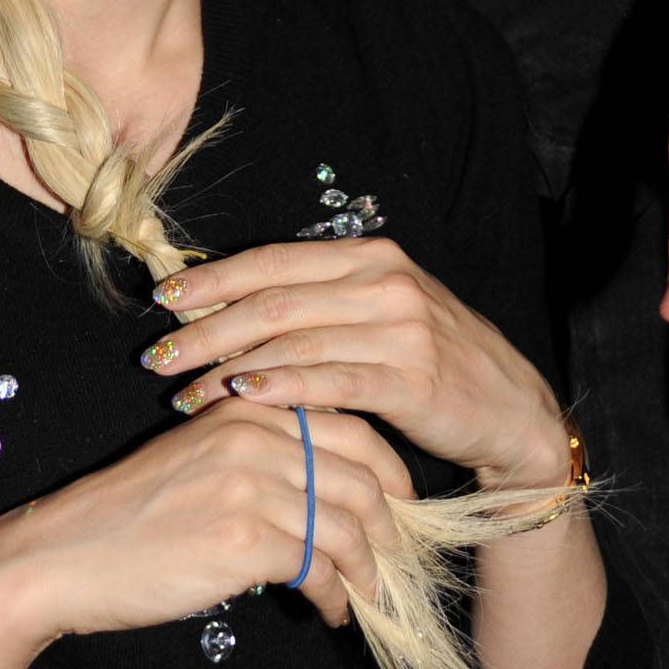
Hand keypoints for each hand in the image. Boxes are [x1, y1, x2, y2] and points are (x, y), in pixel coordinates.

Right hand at [0, 397, 409, 638]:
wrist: (64, 555)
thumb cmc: (129, 516)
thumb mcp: (199, 459)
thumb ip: (260, 457)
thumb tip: (327, 491)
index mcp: (244, 408)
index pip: (347, 425)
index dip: (387, 468)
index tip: (402, 503)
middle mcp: (254, 436)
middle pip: (360, 474)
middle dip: (389, 523)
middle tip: (395, 558)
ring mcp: (251, 486)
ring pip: (347, 525)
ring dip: (366, 569)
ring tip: (366, 594)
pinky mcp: (244, 541)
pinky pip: (319, 568)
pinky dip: (334, 595)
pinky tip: (329, 610)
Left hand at [139, 238, 573, 490]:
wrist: (512, 411)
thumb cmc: (434, 363)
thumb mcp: (381, 314)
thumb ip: (320, 303)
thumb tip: (230, 307)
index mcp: (371, 256)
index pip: (274, 261)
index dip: (213, 280)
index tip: (163, 301)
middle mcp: (385, 283)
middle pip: (272, 302)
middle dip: (205, 330)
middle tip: (156, 357)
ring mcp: (401, 329)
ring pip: (292, 342)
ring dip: (227, 369)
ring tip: (184, 393)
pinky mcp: (411, 380)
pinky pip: (330, 381)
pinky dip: (280, 387)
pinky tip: (241, 397)